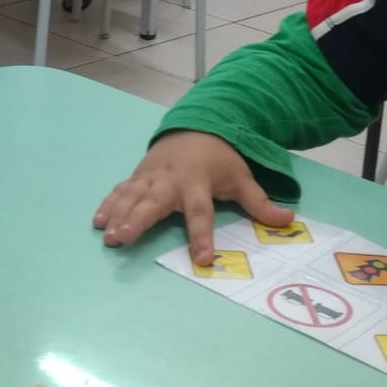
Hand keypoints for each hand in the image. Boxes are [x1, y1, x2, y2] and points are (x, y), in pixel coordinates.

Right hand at [93, 131, 293, 265]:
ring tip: (106, 234)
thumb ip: (260, 202)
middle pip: (153, 203)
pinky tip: (98, 220)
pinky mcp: (139, 176)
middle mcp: (171, 181)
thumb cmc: (219, 159)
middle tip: (122, 237)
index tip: (202, 259)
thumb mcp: (242, 178)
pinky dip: (109, 203)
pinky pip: (122, 190)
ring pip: (131, 196)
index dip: (202, 236)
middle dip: (137, 219)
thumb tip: (288, 220)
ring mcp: (151, 178)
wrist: (195, 127)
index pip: (201, 213)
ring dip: (117, 214)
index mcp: (198, 184)